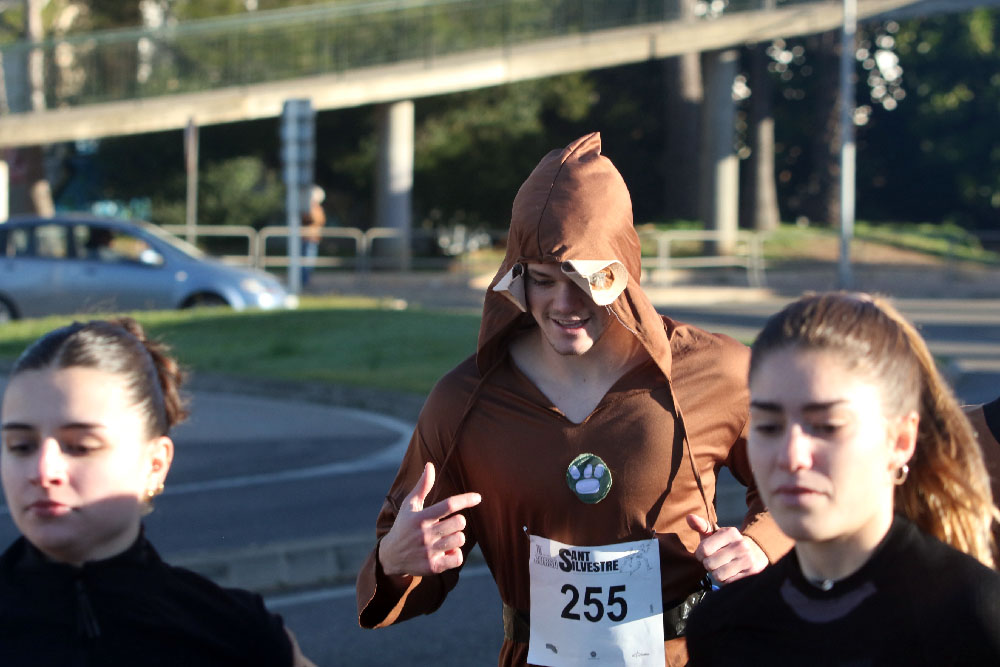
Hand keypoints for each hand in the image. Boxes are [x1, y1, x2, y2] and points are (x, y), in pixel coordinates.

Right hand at [378, 462, 482, 576]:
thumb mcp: (410, 505)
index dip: (466, 499)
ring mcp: (429, 551)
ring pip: (460, 539)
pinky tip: (446, 552)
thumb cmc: (404, 526)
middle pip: (459, 522)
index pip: (448, 505)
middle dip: (457, 522)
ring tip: (444, 538)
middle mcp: (424, 534)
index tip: (478, 497)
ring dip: (456, 537)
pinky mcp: (433, 567)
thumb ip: (422, 486)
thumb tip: (430, 465)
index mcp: (420, 518)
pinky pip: (458, 558)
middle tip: (447, 524)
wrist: (391, 556)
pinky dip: (456, 554)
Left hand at [686, 514, 768, 584]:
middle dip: (708, 564)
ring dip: (717, 573)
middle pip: (709, 563)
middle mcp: (740, 545)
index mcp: (730, 532)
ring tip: (722, 567)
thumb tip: (689, 517)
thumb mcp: (716, 533)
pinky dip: (726, 580)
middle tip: (714, 561)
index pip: (704, 549)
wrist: (755, 552)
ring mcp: (747, 560)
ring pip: (718, 575)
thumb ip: (701, 525)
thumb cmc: (728, 543)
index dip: (700, 554)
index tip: (705, 553)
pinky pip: (728, 582)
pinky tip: (731, 572)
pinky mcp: (751, 573)